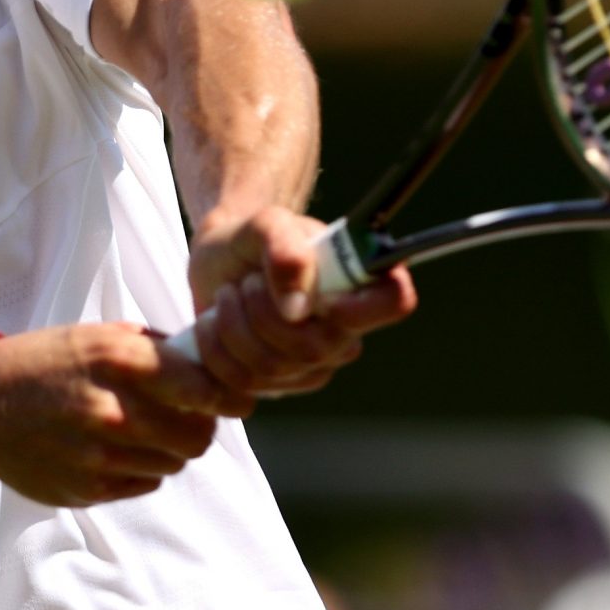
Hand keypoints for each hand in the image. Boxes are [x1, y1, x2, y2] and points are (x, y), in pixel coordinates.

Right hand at [0, 323, 232, 506]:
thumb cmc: (46, 363)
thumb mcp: (97, 337)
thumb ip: (155, 351)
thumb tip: (212, 367)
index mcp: (117, 360)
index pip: (204, 389)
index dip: (229, 398)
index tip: (237, 401)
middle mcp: (110, 409)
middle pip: (197, 436)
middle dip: (200, 427)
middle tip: (187, 418)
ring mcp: (97, 454)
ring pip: (174, 463)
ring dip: (170, 449)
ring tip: (143, 431)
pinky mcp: (87, 488)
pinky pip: (146, 484)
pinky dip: (143, 469)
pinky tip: (118, 450)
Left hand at [185, 206, 416, 401]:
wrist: (218, 262)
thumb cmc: (252, 240)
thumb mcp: (265, 223)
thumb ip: (285, 248)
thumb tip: (297, 309)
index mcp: (357, 286)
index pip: (395, 300)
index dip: (359, 305)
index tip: (316, 293)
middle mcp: (343, 334)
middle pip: (314, 347)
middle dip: (262, 310)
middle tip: (247, 282)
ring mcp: (311, 367)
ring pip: (270, 367)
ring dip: (232, 324)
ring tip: (229, 296)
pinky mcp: (274, 386)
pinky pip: (242, 385)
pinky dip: (214, 348)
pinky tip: (216, 324)